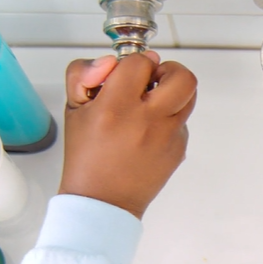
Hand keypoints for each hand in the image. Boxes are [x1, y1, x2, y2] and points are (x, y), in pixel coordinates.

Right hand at [59, 52, 196, 219]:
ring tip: (150, 103)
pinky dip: (169, 119)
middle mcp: (147, 121)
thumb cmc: (86, 157)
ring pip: (189, 96)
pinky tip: (148, 132)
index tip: (124, 75)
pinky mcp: (179, 149)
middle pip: (181, 76)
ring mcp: (168, 137)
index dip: (132, 63)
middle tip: (151, 81)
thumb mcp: (73, 109)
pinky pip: (182, 121)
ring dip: (172, 92)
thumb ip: (84, 74)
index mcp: (116, 108)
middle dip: (167, 71)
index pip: (140, 62)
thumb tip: (111, 62)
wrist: (103, 201)